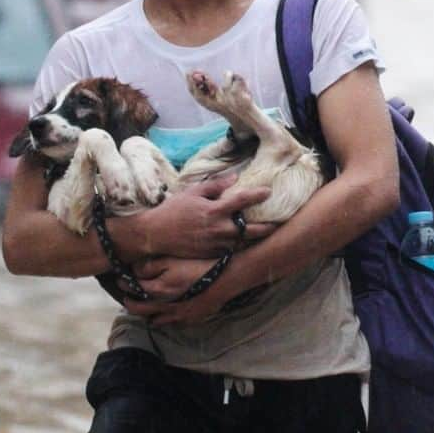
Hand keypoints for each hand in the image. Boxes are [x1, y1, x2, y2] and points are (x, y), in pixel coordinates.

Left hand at [123, 275, 229, 325]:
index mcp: (158, 292)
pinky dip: (166, 320)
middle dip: (131, 305)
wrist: (225, 279)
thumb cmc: (198, 267)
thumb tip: (134, 270)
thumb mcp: (171, 260)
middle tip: (127, 299)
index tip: (120, 282)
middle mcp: (166, 308)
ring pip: (156, 321)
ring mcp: (179, 316)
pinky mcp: (192, 319)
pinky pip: (173, 324)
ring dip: (148, 315)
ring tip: (145, 307)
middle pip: (141, 311)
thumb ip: (150, 266)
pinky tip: (168, 314)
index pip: (133, 293)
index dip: (124, 287)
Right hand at [137, 177, 270, 259]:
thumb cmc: (173, 210)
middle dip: (267, 227)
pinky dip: (239, 246)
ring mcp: (215, 244)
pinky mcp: (211, 255)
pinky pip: (230, 251)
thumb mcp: (192, 192)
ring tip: (265, 234)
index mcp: (214, 210)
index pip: (242, 201)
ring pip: (243, 243)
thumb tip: (235, 177)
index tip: (268, 191)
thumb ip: (215, 185)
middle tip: (278, 223)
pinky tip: (245, 243)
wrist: (156, 234)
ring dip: (254, 238)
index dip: (258, 195)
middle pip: (251, 230)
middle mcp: (218, 229)